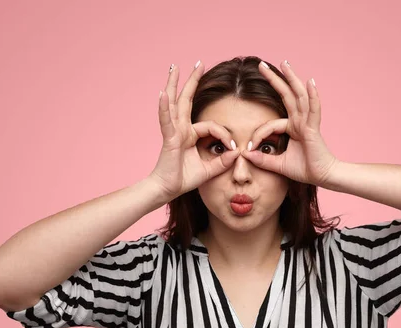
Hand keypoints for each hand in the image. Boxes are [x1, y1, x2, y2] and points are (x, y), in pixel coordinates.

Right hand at [148, 61, 239, 200]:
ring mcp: (173, 131)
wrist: (167, 190)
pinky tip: (163, 93)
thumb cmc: (184, 180)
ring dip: (174, 83)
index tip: (234, 149)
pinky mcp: (168, 138)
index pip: (212, 126)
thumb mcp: (210, 170)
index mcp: (190, 135)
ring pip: (174, 103)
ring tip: (174, 67)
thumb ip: (223, 161)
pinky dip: (164, 107)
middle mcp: (181, 129)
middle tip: (198, 63)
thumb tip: (238, 153)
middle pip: (187, 100)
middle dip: (193, 81)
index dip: (225, 136)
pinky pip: (166, 120)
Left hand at [241, 60, 338, 186]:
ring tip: (284, 63)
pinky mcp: (313, 128)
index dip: (257, 135)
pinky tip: (310, 82)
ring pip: (299, 96)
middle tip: (262, 65)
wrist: (322, 177)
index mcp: (292, 128)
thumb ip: (262, 160)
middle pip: (286, 95)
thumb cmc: (304, 170)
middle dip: (274, 79)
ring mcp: (307, 122)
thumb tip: (245, 155)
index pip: (270, 124)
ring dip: (292, 79)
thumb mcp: (278, 164)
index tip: (248, 149)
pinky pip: (313, 109)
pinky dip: (312, 95)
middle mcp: (300, 121)